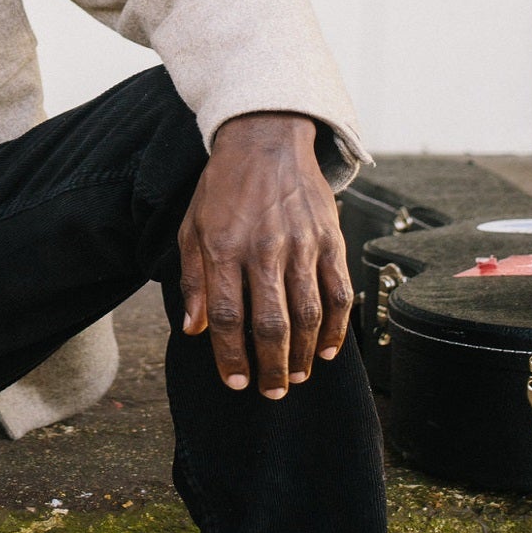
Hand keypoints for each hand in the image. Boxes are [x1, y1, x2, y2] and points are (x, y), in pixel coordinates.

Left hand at [177, 113, 350, 398]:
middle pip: (271, 324)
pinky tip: (326, 350)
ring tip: (295, 377)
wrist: (266, 140)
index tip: (236, 382)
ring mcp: (302, 244)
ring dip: (302, 355)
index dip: (231, 356)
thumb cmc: (223, 188)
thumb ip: (193, 280)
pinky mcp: (330, 239)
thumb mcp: (192, 227)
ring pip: (308, 315)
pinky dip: (336, 328)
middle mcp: (264, 248)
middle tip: (270, 392)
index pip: (229, 316)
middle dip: (271, 368)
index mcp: (224, 247)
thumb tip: (195, 329)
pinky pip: (339, 293)